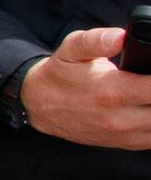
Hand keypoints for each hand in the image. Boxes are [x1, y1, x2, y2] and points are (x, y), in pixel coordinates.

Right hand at [21, 28, 150, 149]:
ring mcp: (125, 135)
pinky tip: (147, 106)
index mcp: (111, 91)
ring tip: (148, 93)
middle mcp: (120, 119)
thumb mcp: (71, 49)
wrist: (39, 105)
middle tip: (149, 79)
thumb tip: (121, 36)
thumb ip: (96, 40)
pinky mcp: (127, 143)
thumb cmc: (60, 74)